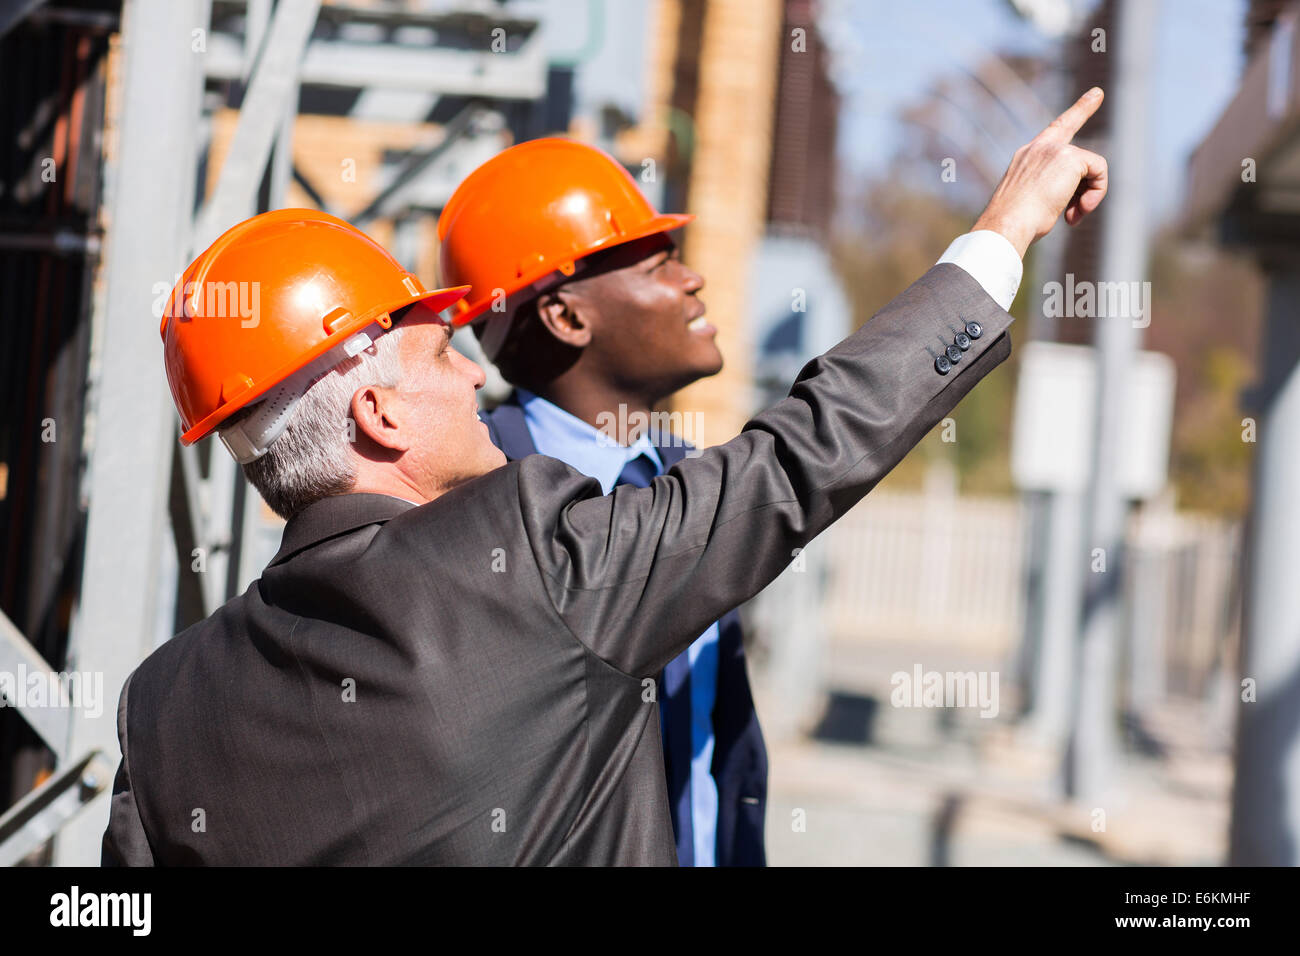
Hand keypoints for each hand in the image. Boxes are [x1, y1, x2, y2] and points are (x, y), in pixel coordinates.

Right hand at [972, 87, 1108, 258]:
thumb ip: (1050, 193)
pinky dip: (1096, 193)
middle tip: (1096, 101)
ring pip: (1089, 167)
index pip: (1053, 131)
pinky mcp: (1070, 158)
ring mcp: (1053, 150)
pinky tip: (1078, 211)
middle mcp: (1038, 148)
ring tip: (1073, 216)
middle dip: (1084, 113)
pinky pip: (1098, 172)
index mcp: (1025, 158)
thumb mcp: (1027, 204)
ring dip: (1089, 194)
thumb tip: (1074, 204)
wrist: (1006, 224)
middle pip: (1069, 127)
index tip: (1095, 94)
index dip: (1076, 111)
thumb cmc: (1012, 225)